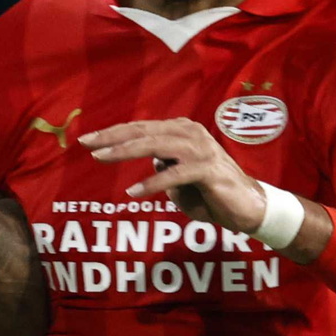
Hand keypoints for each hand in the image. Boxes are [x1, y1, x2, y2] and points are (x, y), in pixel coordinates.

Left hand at [80, 118, 264, 231]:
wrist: (248, 208)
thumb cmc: (211, 193)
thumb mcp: (179, 178)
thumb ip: (164, 166)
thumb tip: (151, 161)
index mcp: (182, 131)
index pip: (142, 128)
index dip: (114, 133)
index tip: (87, 139)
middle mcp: (190, 134)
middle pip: (144, 131)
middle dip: (113, 137)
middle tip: (87, 143)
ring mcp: (201, 150)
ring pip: (157, 145)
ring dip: (126, 152)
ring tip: (101, 158)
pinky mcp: (209, 169)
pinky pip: (175, 174)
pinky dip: (153, 183)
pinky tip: (134, 192)